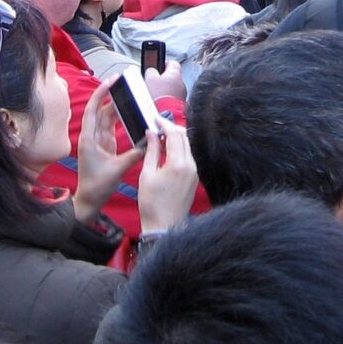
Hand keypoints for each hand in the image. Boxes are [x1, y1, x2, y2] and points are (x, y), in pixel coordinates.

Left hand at [72, 79, 144, 224]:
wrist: (89, 200)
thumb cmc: (97, 186)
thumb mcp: (118, 169)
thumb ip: (135, 153)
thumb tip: (150, 140)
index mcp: (90, 139)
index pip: (93, 110)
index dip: (101, 94)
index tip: (111, 81)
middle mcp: (92, 136)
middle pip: (101, 110)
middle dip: (111, 95)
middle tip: (123, 83)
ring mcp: (99, 140)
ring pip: (107, 117)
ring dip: (117, 106)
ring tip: (129, 94)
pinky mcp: (105, 145)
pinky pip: (113, 126)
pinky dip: (121, 118)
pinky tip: (130, 112)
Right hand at [137, 118, 197, 233]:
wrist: (164, 225)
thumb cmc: (152, 202)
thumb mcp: (147, 174)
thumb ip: (152, 151)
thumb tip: (152, 133)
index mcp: (178, 163)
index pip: (175, 135)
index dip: (165, 124)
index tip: (155, 119)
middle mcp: (191, 165)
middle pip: (184, 138)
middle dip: (172, 129)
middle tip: (157, 126)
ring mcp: (195, 172)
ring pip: (187, 147)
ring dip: (176, 139)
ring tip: (160, 137)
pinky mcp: (194, 178)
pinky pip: (188, 157)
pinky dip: (179, 150)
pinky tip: (168, 152)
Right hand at [144, 61, 185, 101]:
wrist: (164, 114)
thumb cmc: (159, 96)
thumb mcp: (149, 78)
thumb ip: (151, 71)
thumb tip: (152, 70)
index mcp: (176, 73)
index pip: (173, 63)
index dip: (164, 64)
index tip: (158, 67)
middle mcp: (182, 83)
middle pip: (172, 76)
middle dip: (162, 79)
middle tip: (153, 82)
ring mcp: (182, 94)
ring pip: (172, 88)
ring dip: (164, 89)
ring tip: (155, 93)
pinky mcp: (179, 103)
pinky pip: (172, 97)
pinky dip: (166, 98)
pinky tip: (159, 101)